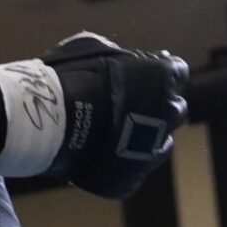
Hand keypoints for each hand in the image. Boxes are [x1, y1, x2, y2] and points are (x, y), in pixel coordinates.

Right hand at [0, 32, 187, 199]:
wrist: (49, 122)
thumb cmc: (69, 78)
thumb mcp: (90, 49)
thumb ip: (115, 52)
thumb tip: (122, 53)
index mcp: (163, 77)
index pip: (177, 71)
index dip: (158, 74)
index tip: (144, 77)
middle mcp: (167, 113)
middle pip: (173, 109)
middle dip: (157, 107)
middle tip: (130, 106)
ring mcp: (152, 149)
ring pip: (160, 142)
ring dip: (146, 137)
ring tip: (117, 133)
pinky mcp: (132, 178)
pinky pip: (136, 169)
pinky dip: (124, 162)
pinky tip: (103, 154)